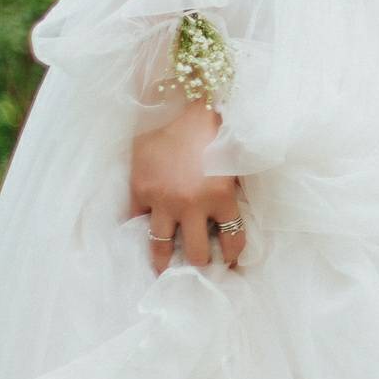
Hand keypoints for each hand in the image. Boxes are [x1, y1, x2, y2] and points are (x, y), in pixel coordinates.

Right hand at [129, 100, 245, 274]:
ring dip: (164, 262)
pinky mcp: (141, 189)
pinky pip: (137, 220)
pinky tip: (141, 234)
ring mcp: (163, 199)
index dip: (232, 258)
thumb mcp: (234, 160)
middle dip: (199, 265)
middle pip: (196, 253)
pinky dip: (140, 227)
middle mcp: (192, 204)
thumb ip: (235, 186)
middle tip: (198, 270)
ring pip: (161, 247)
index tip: (229, 267)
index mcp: (222, 197)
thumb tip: (241, 210)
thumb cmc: (215, 131)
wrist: (186, 106)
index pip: (233, 241)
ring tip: (164, 272)